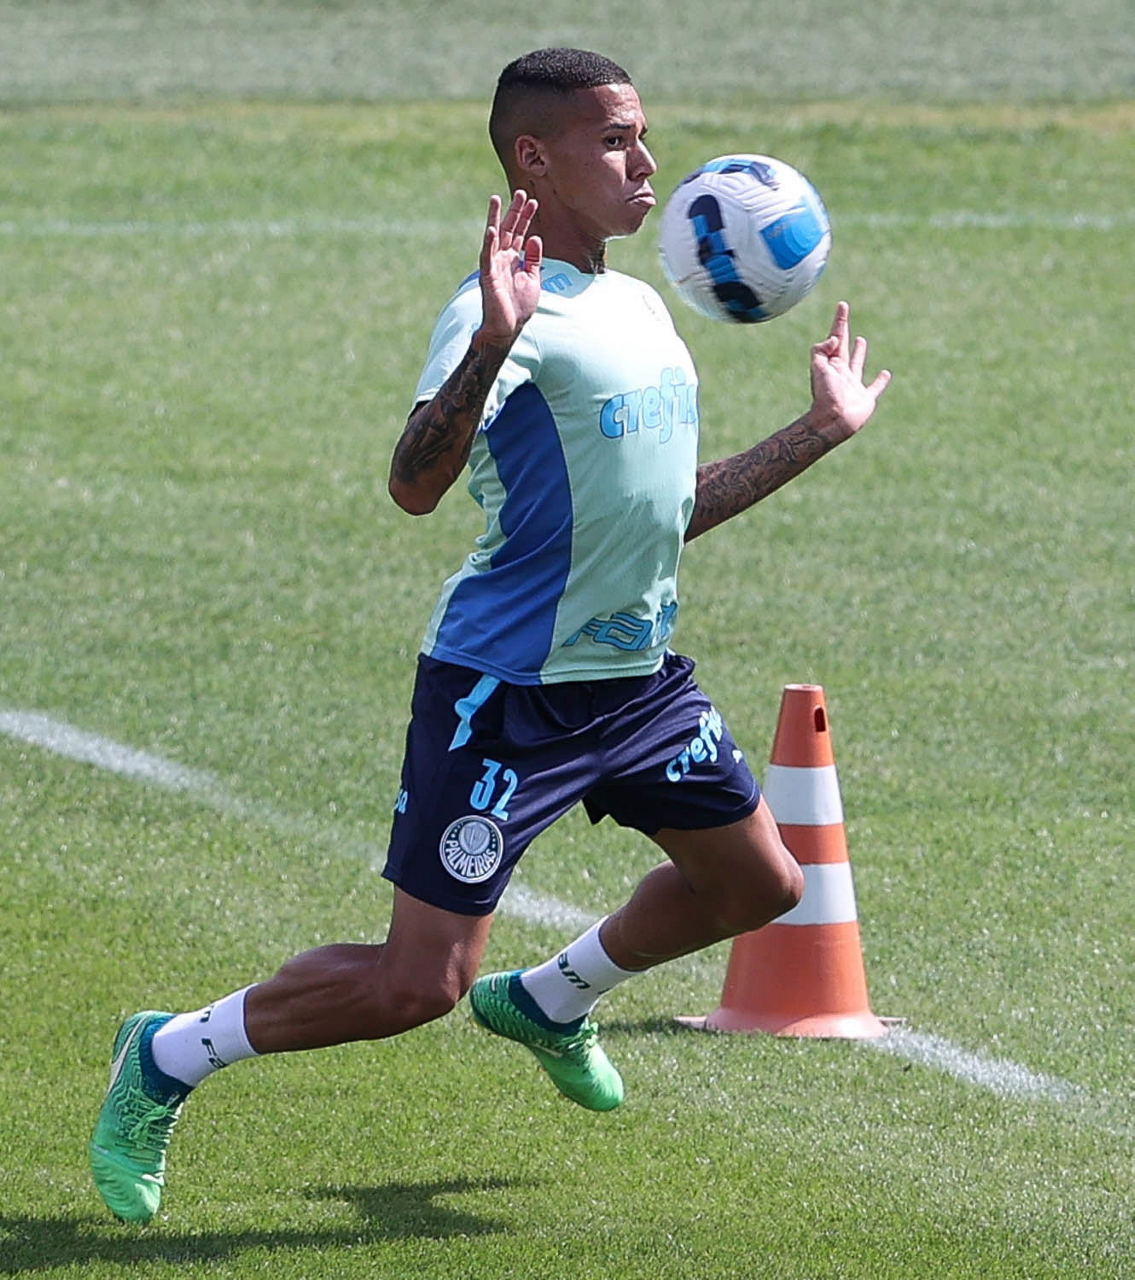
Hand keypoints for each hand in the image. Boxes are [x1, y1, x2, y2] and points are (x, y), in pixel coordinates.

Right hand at [475, 190, 542, 349]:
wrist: (508, 329)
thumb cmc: (519, 308)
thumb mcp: (532, 279)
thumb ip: (533, 259)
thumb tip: (535, 237)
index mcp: (513, 260)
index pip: (519, 233)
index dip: (526, 217)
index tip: (533, 201)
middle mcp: (502, 259)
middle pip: (507, 229)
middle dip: (514, 211)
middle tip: (520, 192)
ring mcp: (493, 266)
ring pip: (493, 237)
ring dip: (495, 218)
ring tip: (496, 199)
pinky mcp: (487, 276)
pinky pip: (487, 256)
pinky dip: (489, 243)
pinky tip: (492, 229)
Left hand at [805, 301, 890, 442]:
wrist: (833, 421)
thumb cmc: (825, 395)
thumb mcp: (818, 367)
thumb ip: (822, 349)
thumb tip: (834, 338)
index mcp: (832, 364)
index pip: (835, 337)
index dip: (839, 321)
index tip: (842, 305)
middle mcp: (842, 372)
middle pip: (843, 346)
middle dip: (843, 329)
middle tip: (844, 314)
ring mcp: (853, 385)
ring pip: (857, 364)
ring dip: (859, 352)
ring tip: (861, 340)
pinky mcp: (865, 399)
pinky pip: (875, 388)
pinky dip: (881, 381)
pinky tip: (886, 373)